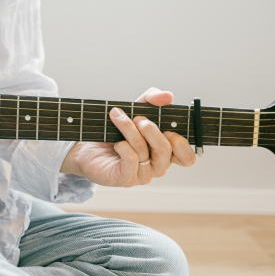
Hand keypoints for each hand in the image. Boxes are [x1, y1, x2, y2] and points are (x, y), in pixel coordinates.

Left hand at [60, 87, 195, 186]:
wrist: (87, 146)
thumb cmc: (115, 130)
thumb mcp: (136, 108)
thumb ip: (153, 99)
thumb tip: (168, 96)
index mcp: (166, 153)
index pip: (187, 158)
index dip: (181, 143)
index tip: (166, 128)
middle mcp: (157, 166)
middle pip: (166, 150)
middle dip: (151, 129)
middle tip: (138, 118)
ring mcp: (141, 175)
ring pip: (145, 151)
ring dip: (130, 130)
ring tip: (118, 117)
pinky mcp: (124, 178)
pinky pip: (131, 160)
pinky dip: (123, 146)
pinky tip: (115, 142)